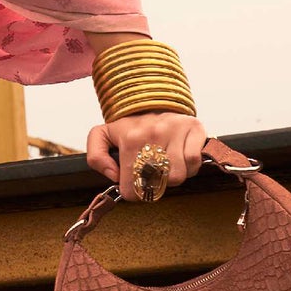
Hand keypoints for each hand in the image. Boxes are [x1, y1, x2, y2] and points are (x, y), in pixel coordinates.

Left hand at [86, 112, 207, 202]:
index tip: (134, 183)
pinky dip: (190, 166)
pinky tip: (180, 158)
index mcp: (130, 140)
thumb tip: (114, 176)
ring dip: (172, 176)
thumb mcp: (102, 136)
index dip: (132, 191)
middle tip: (150, 174)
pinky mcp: (194, 128)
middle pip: (158, 185)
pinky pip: (195, 162)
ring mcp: (176, 130)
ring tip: (165, 164)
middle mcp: (154, 134)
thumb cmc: (129, 124)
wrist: (152, 99)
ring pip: (178, 176)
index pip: (132, 188)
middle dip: (153, 185)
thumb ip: (96, 157)